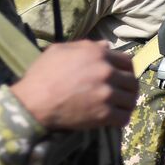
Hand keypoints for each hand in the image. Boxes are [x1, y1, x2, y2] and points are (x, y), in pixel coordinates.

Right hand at [11, 41, 135, 130]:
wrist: (32, 102)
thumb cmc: (43, 74)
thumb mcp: (61, 51)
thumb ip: (86, 46)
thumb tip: (106, 46)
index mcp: (98, 54)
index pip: (127, 62)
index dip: (127, 70)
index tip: (123, 77)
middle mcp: (106, 72)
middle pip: (132, 81)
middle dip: (129, 88)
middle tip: (123, 94)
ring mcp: (106, 94)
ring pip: (131, 99)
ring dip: (127, 104)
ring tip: (120, 107)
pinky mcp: (103, 114)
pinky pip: (124, 117)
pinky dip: (122, 119)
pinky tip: (116, 119)